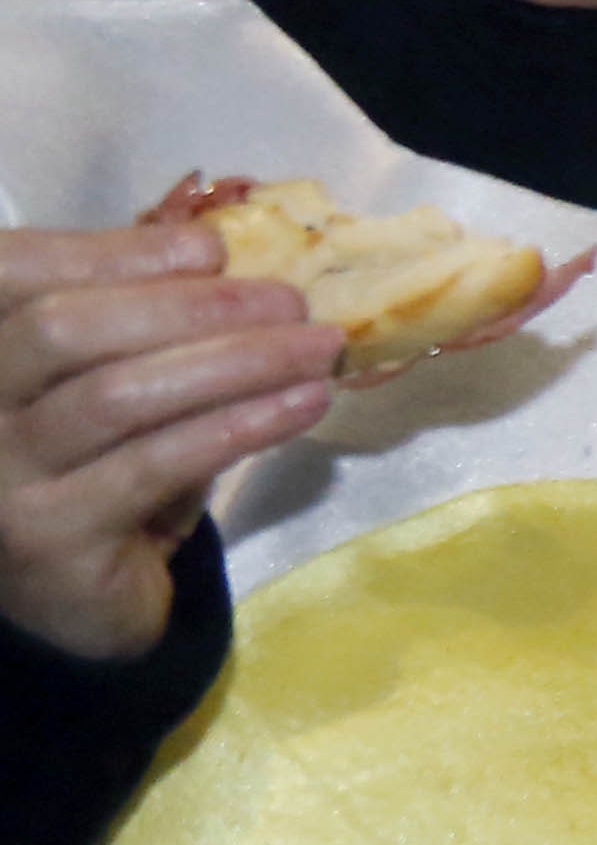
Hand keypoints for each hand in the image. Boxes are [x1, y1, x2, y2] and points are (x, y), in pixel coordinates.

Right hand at [0, 223, 342, 661]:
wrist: (78, 596)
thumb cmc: (98, 466)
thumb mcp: (110, 379)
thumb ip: (139, 317)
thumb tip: (224, 248)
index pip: (12, 272)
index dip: (109, 251)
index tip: (209, 249)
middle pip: (61, 327)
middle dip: (188, 304)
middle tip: (291, 299)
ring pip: (115, 395)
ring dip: (235, 361)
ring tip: (318, 347)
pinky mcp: (45, 538)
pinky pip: (154, 465)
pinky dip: (240, 424)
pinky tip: (302, 404)